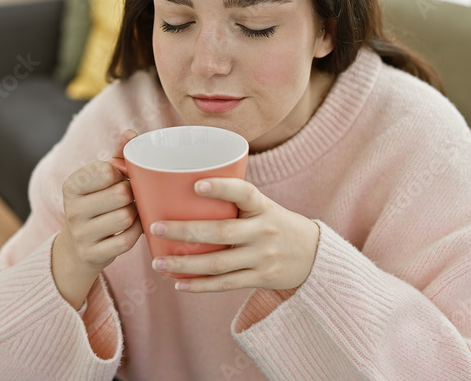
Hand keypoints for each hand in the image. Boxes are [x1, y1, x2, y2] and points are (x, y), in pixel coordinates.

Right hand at [57, 130, 142, 274]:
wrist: (79, 245)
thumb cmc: (97, 202)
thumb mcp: (101, 179)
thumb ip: (117, 156)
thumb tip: (131, 133)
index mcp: (72, 185)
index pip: (106, 171)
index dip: (121, 174)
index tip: (120, 179)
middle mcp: (72, 209)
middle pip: (120, 194)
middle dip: (131, 194)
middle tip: (131, 196)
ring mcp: (80, 234)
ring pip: (125, 217)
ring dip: (135, 213)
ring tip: (132, 210)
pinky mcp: (92, 254)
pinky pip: (126, 240)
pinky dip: (136, 232)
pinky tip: (133, 227)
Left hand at [149, 178, 320, 292]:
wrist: (314, 255)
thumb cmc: (276, 223)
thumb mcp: (264, 206)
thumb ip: (234, 202)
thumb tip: (182, 189)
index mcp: (263, 206)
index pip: (244, 192)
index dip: (222, 188)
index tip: (197, 184)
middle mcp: (263, 231)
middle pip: (220, 232)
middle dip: (184, 231)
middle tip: (156, 227)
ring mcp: (263, 257)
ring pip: (218, 263)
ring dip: (184, 265)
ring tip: (158, 263)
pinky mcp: (261, 278)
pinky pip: (226, 284)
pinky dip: (200, 286)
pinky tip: (179, 284)